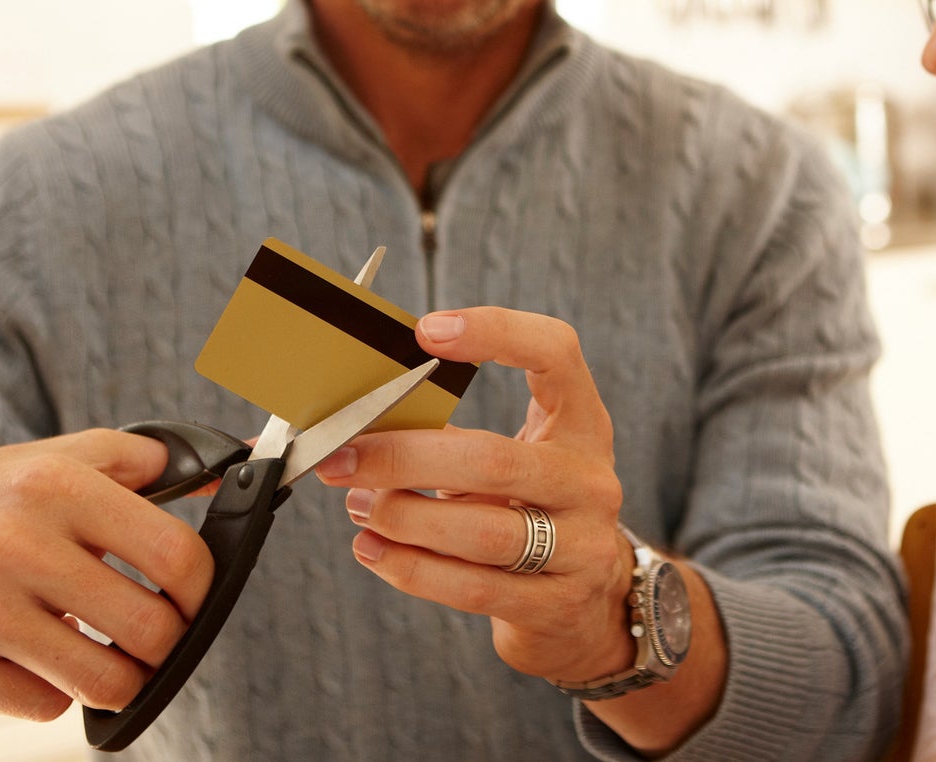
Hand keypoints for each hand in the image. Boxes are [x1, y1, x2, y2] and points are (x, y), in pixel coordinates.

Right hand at [0, 429, 214, 721]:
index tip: (193, 599)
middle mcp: (16, 544)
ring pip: (105, 682)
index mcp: (56, 486)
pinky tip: (34, 655)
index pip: (175, 558)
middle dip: (166, 642)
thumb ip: (149, 462)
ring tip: (104, 651)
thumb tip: (233, 465)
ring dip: (119, 677)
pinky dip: (54, 690)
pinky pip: (47, 706)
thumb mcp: (60, 459)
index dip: (202, 590)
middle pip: (150, 631)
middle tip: (153, 634)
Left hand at [312, 307, 635, 683]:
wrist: (584, 604)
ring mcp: (582, 546)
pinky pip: (471, 587)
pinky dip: (411, 568)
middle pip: (492, 460)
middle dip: (404, 457)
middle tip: (344, 457)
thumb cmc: (530, 511)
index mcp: (582, 423)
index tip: (426, 332)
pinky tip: (374, 550)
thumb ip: (458, 435)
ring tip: (358, 505)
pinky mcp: (556, 604)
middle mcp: (590, 480)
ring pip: (479, 531)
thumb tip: (365, 424)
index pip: (556, 354)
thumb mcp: (517, 459)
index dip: (497, 332)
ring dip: (402, 517)